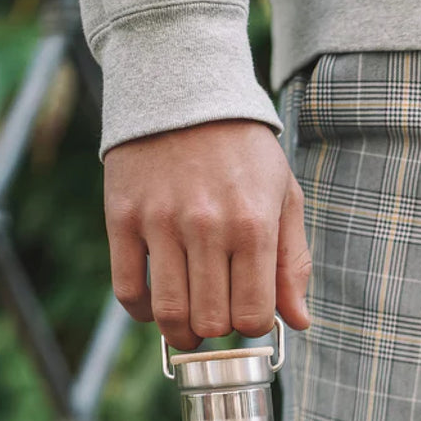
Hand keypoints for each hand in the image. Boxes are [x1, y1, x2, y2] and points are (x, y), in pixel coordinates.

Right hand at [103, 120, 311, 350]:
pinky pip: (127, 291)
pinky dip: (143, 313)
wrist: (184, 86)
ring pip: (170, 314)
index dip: (253, 327)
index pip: (253, 315)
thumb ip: (294, 263)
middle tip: (220, 317)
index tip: (250, 315)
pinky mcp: (122, 217)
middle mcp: (207, 227)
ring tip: (191, 328)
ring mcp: (160, 222)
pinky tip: (157, 308)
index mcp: (253, 226)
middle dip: (219, 331)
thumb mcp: (283, 197)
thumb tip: (298, 321)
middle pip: (211, 321)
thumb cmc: (243, 151)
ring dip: (183, 334)